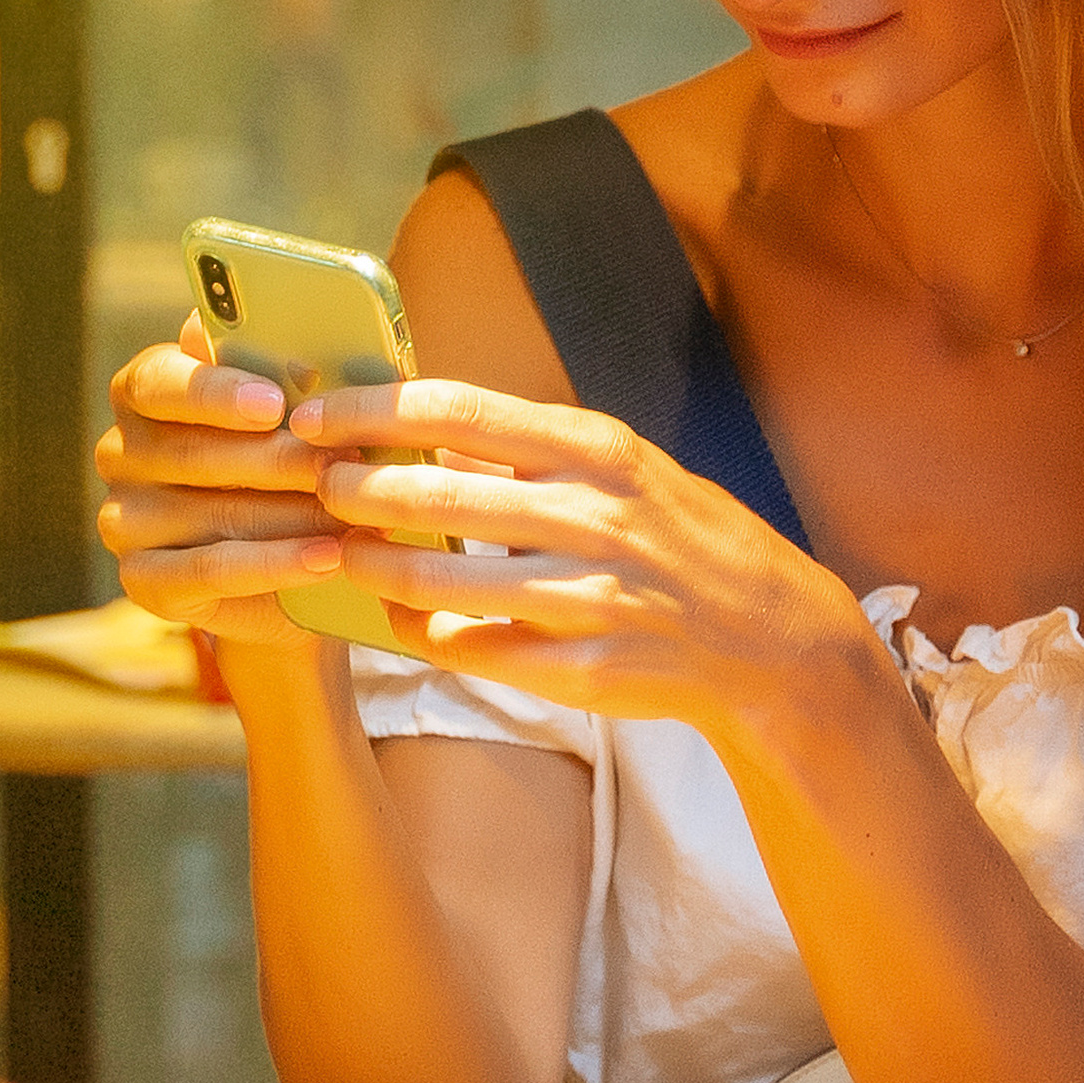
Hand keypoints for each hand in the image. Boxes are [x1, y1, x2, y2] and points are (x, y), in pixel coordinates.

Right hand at [95, 320, 349, 666]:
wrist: (284, 566)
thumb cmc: (286, 464)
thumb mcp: (288, 415)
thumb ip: (285, 381)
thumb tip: (305, 363)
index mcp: (143, 393)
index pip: (158, 380)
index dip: (214, 391)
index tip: (274, 404)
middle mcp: (121, 454)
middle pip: (194, 452)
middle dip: (280, 458)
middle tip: (347, 462)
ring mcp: (124, 521)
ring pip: (213, 513)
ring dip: (294, 514)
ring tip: (355, 513)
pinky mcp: (143, 581)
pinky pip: (214, 571)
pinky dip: (279, 564)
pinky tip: (329, 557)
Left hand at [291, 381, 885, 752]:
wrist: (769, 636)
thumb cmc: (677, 537)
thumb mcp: (619, 468)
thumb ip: (524, 449)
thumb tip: (418, 423)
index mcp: (598, 450)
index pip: (459, 412)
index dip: (373, 412)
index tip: (314, 418)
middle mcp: (595, 519)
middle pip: (442, 498)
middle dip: (359, 492)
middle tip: (315, 487)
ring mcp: (592, 600)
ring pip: (449, 586)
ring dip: (376, 569)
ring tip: (338, 555)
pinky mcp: (588, 670)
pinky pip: (479, 652)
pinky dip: (425, 635)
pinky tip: (395, 619)